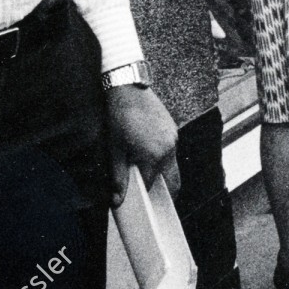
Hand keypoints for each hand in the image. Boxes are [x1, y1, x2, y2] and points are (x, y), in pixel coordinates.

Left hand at [106, 85, 179, 206]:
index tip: (139, 200)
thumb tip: (117, 200)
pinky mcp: (173, 129)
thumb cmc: (118, 117)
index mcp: (154, 156)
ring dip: (162, 172)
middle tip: (154, 198)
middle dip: (166, 192)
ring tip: (145, 171)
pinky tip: (148, 152)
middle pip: (173, 180)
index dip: (145, 193)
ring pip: (172, 164)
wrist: (128, 88)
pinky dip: (163, 157)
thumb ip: (118, 177)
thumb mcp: (115, 149)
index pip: (153, 184)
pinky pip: (171, 150)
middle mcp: (169, 149)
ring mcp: (173, 138)